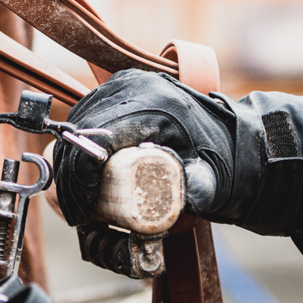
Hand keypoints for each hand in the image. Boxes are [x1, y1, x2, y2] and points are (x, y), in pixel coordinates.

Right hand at [53, 69, 236, 226]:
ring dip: (69, 167)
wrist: (233, 140)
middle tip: (78, 215)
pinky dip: (76, 151)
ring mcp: (120, 86)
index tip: (83, 211)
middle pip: (79, 134)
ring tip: (79, 203)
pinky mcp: (114, 92)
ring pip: (75, 128)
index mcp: (154, 102)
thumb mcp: (207, 182)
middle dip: (70, 179)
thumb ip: (188, 195)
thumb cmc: (222, 162)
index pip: (96, 139)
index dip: (80, 179)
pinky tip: (83, 180)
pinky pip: (82, 121)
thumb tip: (153, 217)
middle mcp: (131, 86)